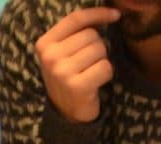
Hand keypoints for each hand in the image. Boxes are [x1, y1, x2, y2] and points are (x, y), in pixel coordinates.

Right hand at [36, 7, 119, 122]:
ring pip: (100, 50)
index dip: (98, 14)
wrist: (65, 112)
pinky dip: (106, 74)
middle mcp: (50, 56)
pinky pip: (106, 67)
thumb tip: (109, 13)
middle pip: (92, 35)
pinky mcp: (77, 86)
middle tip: (88, 63)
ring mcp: (62, 72)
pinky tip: (96, 82)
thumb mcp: (62, 52)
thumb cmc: (68, 76)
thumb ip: (76, 32)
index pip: (76, 19)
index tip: (116, 15)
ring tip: (90, 72)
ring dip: (102, 61)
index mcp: (44, 43)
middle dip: (97, 47)